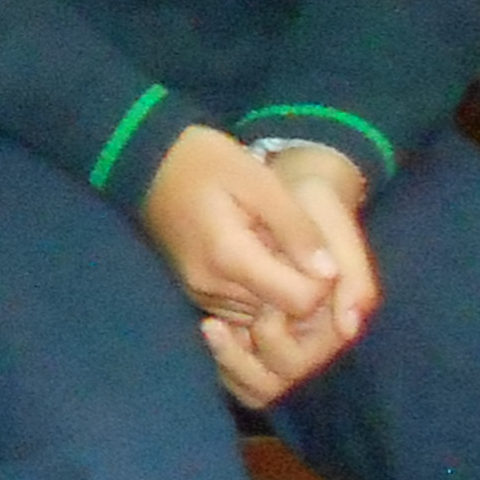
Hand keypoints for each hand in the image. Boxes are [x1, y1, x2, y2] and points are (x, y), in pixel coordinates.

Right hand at [139, 127, 375, 406]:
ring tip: (277, 249)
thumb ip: (296, 228)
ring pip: (264, 317)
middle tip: (298, 246)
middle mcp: (212, 288)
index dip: (319, 282)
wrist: (148, 162)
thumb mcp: (260, 181)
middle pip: (282, 313)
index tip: (314, 251)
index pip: (298, 301)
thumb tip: (331, 273)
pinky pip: (244, 311)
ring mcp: (201, 294)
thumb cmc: (206, 162)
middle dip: (300, 287)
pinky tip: (260, 258)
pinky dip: (260, 293)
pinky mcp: (197, 294)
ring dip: (280, 291)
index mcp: (229, 258)